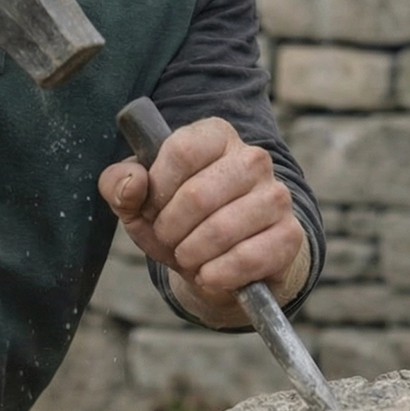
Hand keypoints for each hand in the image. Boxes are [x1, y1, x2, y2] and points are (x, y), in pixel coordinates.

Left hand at [98, 117, 308, 325]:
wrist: (222, 263)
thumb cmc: (179, 222)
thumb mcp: (139, 202)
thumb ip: (119, 184)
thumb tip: (133, 183)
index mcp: (216, 136)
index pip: (181, 151)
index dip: (159, 188)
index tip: (154, 207)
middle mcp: (253, 158)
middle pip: (197, 194)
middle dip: (171, 229)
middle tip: (170, 238)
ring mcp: (276, 196)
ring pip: (222, 228)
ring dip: (192, 254)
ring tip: (190, 256)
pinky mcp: (289, 235)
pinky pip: (248, 257)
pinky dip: (218, 274)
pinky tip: (210, 274)